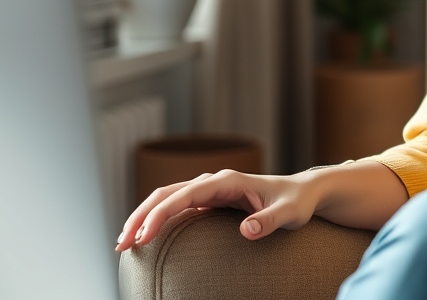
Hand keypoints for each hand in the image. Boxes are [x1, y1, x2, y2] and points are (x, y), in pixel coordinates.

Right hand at [116, 169, 316, 250]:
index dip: (162, 214)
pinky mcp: (209, 200)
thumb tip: (245, 231)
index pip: (186, 194)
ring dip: (143, 218)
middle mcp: (214, 181)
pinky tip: (144, 237)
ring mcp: (209, 189)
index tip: (144, 236)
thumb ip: (268, 221)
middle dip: (141, 217)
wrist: (304, 192)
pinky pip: (176, 207)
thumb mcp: (289, 213)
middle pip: (167, 194)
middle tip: (122, 245)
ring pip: (166, 199)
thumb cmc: (297, 202)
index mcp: (228, 180)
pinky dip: (156, 219)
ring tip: (123, 244)